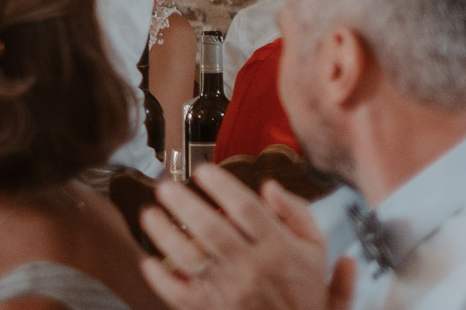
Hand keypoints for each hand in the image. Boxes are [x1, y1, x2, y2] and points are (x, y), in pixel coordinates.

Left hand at [139, 164, 355, 309]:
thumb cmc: (306, 289)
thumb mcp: (317, 246)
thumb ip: (296, 213)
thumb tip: (269, 187)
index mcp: (279, 247)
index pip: (246, 208)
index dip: (222, 186)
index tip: (203, 171)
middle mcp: (252, 267)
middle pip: (212, 229)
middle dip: (185, 204)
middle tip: (166, 186)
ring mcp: (229, 291)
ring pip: (190, 258)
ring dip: (166, 235)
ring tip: (150, 214)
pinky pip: (179, 294)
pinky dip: (161, 279)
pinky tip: (148, 262)